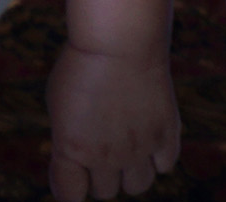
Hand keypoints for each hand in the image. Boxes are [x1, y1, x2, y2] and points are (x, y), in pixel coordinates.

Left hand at [47, 45, 179, 200]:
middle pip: (105, 192)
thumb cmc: (83, 64)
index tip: (73, 174)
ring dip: (130, 172)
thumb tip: (77, 161)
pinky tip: (148, 134)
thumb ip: (67, 139)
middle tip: (100, 146)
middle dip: (100, 175)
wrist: (120, 39)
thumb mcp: (59, 102)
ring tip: (125, 145)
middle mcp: (105, 157)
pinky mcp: (166, 134)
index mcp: (72, 150)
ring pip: (137, 186)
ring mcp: (138, 148)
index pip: (70, 196)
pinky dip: (157, 157)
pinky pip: (165, 165)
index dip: (71, 187)